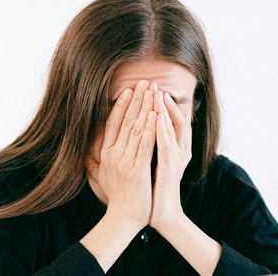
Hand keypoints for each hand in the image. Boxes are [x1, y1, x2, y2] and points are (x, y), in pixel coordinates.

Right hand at [86, 81, 155, 228]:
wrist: (123, 217)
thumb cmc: (116, 194)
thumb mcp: (102, 174)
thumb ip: (96, 158)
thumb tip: (90, 146)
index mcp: (106, 153)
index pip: (113, 123)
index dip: (121, 105)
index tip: (129, 90)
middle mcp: (113, 154)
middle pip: (125, 121)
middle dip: (136, 100)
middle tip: (144, 82)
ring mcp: (124, 162)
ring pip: (136, 129)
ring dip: (145, 108)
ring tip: (152, 91)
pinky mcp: (137, 171)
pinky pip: (144, 145)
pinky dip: (149, 129)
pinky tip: (154, 114)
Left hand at [150, 90, 191, 230]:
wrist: (159, 212)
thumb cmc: (148, 188)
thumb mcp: (142, 164)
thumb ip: (137, 148)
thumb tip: (120, 136)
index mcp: (166, 147)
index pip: (159, 120)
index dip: (151, 105)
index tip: (140, 90)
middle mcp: (174, 150)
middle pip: (167, 120)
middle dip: (157, 101)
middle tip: (150, 83)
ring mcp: (174, 159)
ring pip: (170, 129)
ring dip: (162, 110)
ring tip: (156, 93)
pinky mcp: (172, 170)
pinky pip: (167, 147)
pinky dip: (162, 131)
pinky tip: (156, 117)